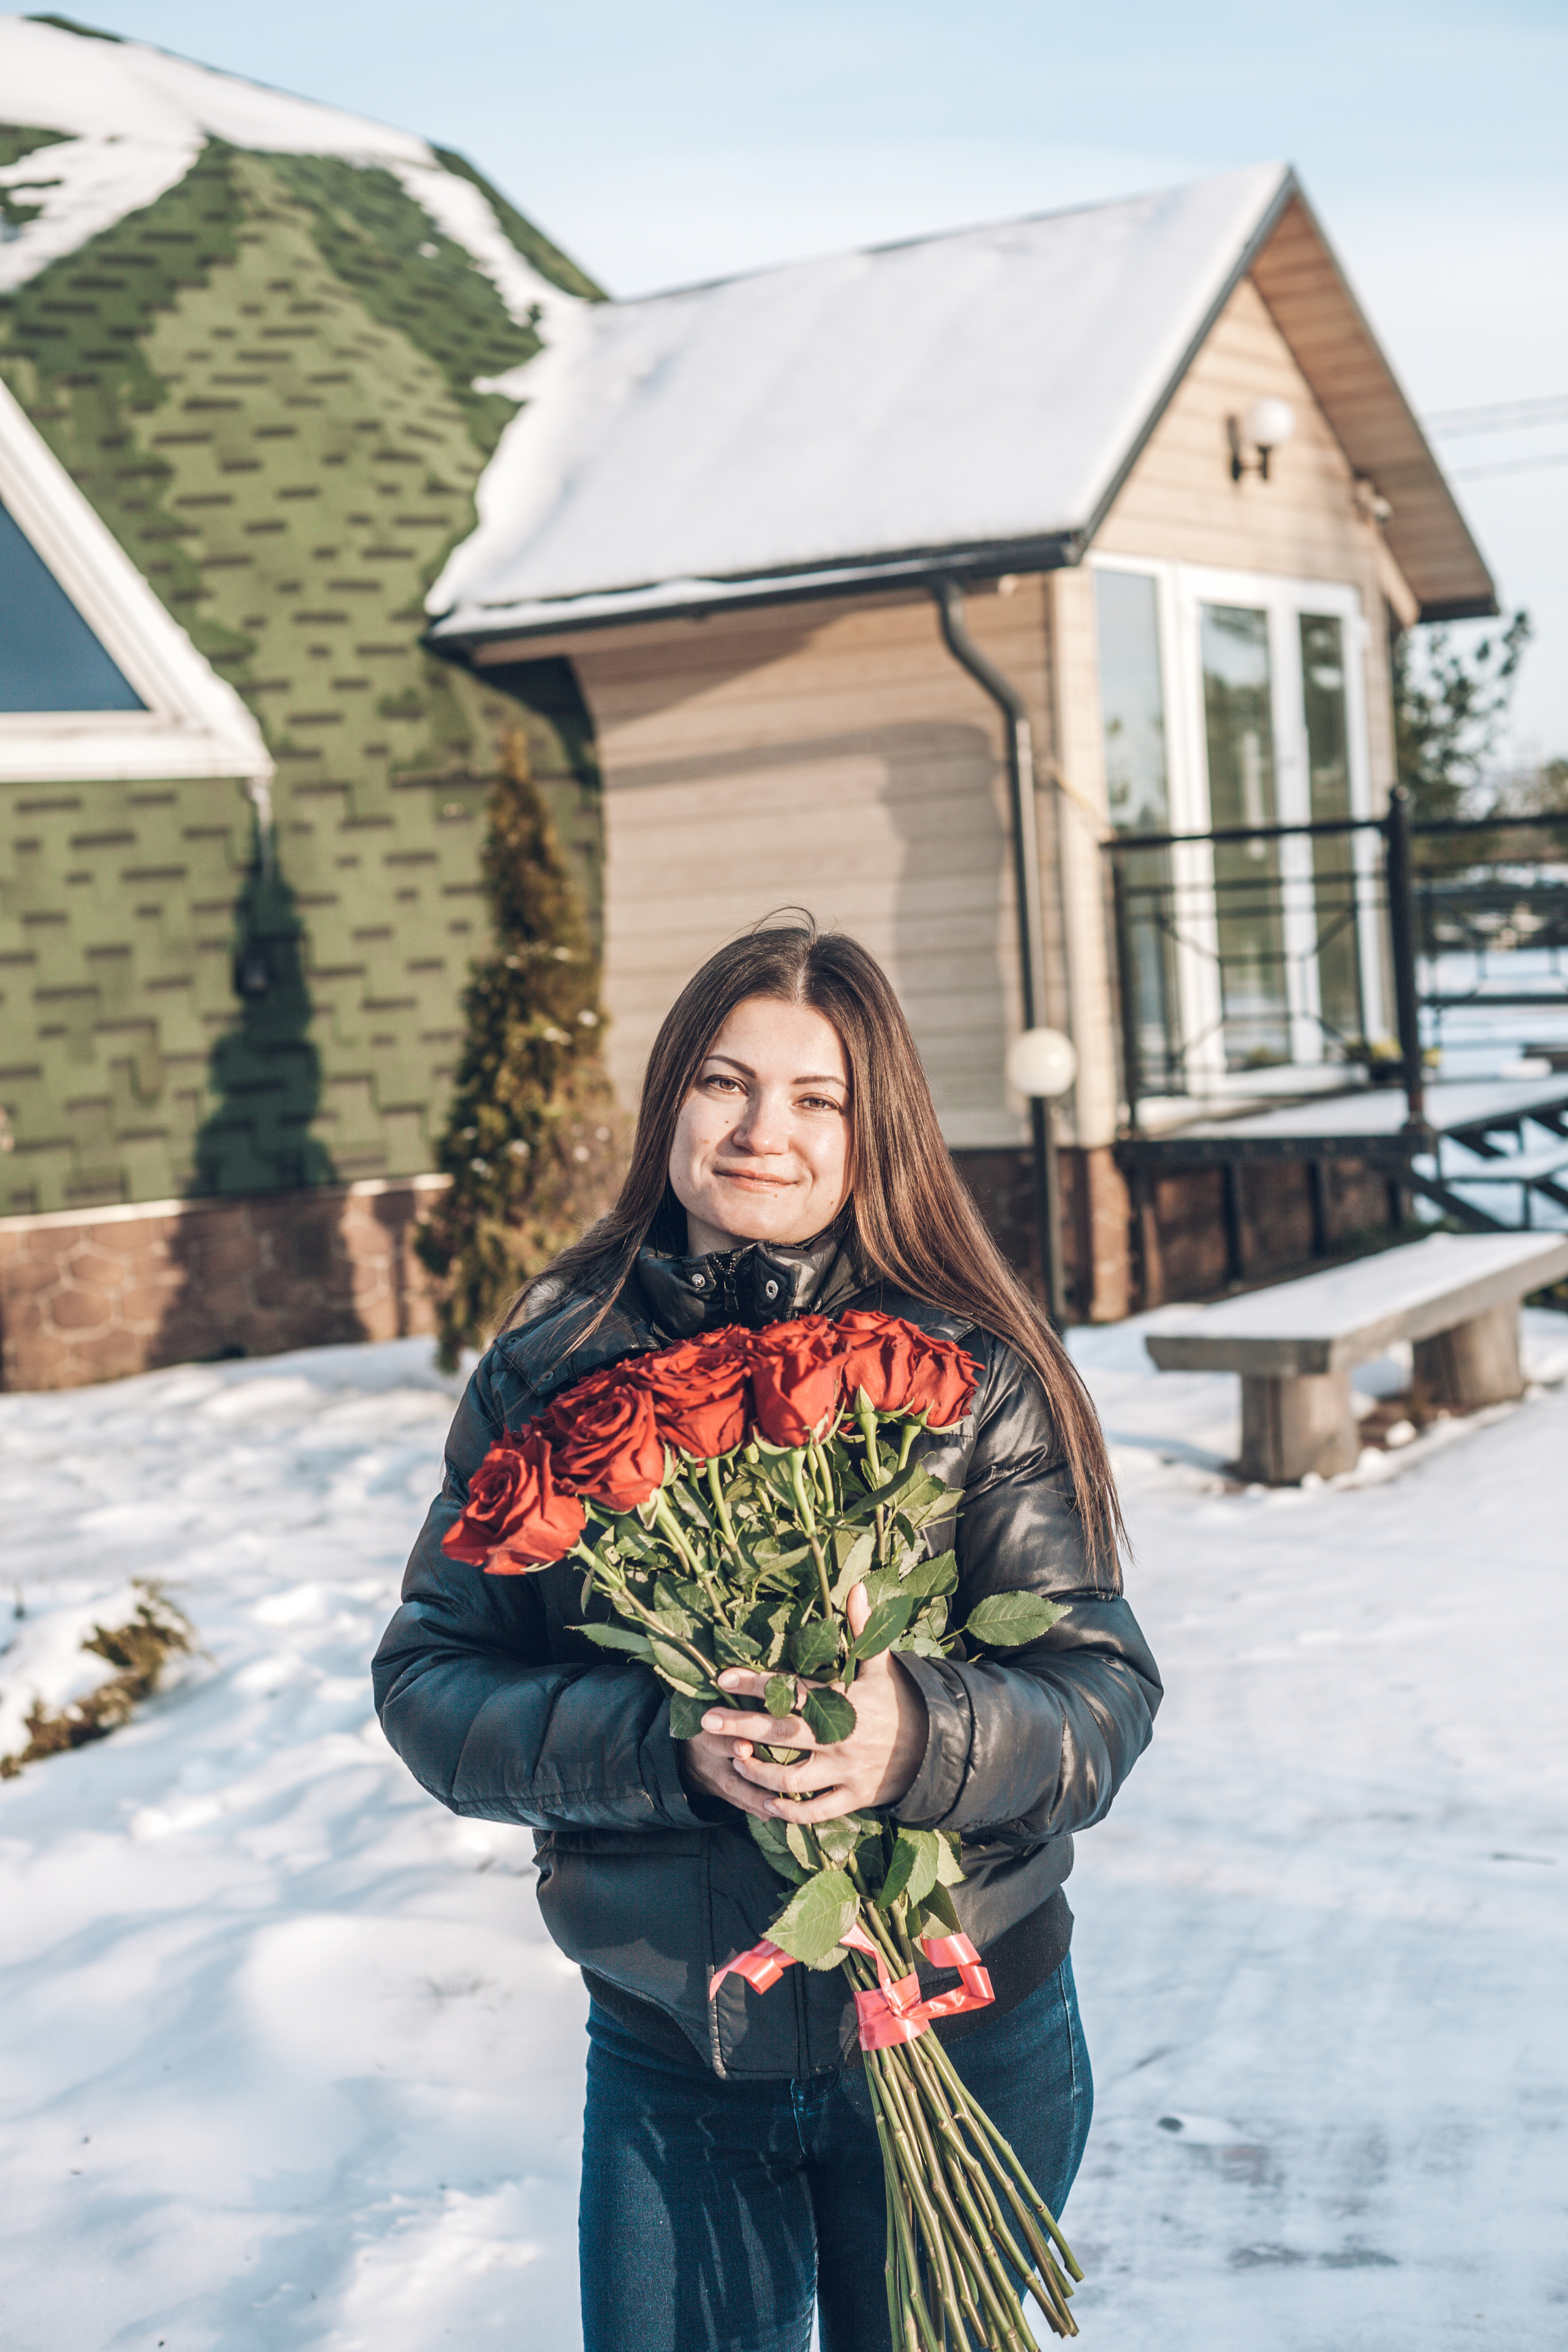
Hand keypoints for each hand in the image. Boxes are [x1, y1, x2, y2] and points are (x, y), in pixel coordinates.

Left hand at [681, 1583, 928, 1824]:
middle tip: (706, 1723)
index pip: (791, 1690)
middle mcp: (839, 1737)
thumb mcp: (882, 1663)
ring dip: (758, 1772)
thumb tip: (858, 1587)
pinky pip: (816, 1812)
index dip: (754, 1684)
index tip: (722, 1679)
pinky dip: (790, 1813)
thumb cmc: (900, 1700)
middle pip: (781, 1733)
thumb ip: (863, 1628)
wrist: (938, 1745)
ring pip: (791, 1779)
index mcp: (843, 1701)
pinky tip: (767, 1806)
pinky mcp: (853, 1797)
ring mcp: (845, 1770)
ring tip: (734, 1763)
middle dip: (740, 1727)